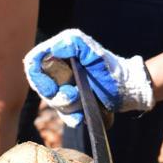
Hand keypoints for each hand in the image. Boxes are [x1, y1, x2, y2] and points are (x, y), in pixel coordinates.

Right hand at [23, 29, 154, 126]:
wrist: (128, 90)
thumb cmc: (111, 68)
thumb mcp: (95, 54)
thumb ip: (75, 44)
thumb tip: (54, 48)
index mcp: (60, 53)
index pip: (34, 63)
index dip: (38, 78)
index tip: (51, 89)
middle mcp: (59, 69)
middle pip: (41, 86)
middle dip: (56, 95)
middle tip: (73, 96)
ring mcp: (65, 87)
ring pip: (53, 101)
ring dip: (68, 106)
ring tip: (83, 101)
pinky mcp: (74, 103)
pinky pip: (64, 114)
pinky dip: (71, 117)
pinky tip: (79, 118)